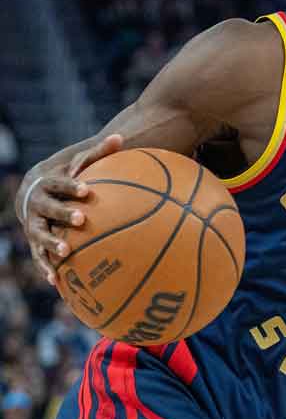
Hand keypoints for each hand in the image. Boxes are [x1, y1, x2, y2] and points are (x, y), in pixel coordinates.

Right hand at [17, 134, 122, 284]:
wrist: (33, 191)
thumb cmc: (66, 178)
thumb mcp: (79, 163)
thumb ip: (98, 153)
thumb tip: (120, 137)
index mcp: (49, 184)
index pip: (60, 183)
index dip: (72, 186)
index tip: (87, 190)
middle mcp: (38, 204)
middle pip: (48, 208)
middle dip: (63, 213)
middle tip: (81, 219)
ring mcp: (33, 224)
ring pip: (40, 234)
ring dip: (51, 243)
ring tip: (65, 252)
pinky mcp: (34, 242)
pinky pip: (39, 256)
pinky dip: (46, 267)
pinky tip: (55, 282)